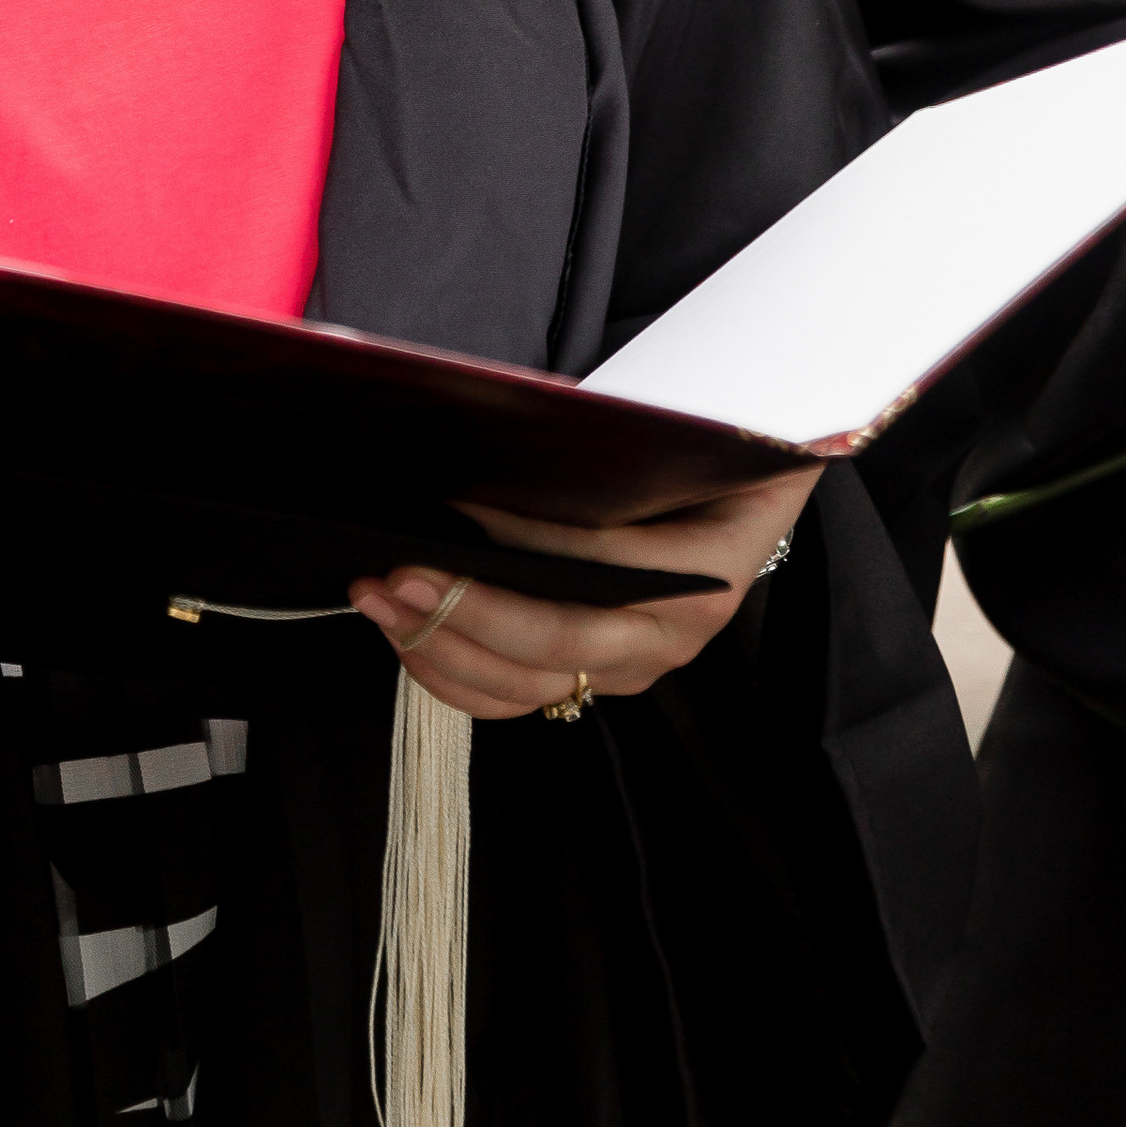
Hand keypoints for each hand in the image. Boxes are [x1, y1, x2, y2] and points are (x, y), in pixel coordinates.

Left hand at [350, 463, 819, 721]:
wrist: (748, 498)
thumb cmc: (708, 459)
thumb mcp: (691, 437)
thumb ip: (628, 441)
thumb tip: (535, 429)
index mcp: (702, 573)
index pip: (602, 561)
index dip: (523, 541)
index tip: (454, 507)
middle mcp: (667, 636)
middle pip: (555, 640)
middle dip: (463, 610)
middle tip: (392, 572)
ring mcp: (627, 667)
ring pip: (525, 683)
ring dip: (440, 646)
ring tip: (376, 598)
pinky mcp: (591, 678)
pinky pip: (514, 697)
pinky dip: (450, 674)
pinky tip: (402, 632)